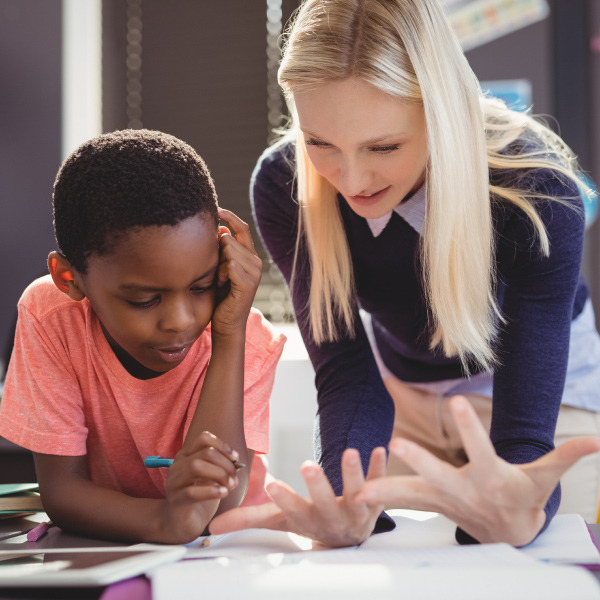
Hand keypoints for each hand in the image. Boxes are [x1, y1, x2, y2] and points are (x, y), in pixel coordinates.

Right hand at [160, 431, 239, 542]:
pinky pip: (192, 492)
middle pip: (205, 452)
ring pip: (196, 466)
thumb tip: (238, 464)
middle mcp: (178, 465)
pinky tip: (223, 493)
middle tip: (235, 478)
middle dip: (226, 463)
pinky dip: (211, 491)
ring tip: (230, 486)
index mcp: (187, 455)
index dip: (223, 445)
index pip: (204, 438)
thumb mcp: (213, 477)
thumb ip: (223, 467)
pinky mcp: (176, 500)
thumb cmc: (201, 496)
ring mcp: (174, 482)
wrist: (182, 523)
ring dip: (219, 474)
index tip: (236, 458)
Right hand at [210, 447, 386, 547]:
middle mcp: (331, 518)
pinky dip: (380, 468)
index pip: (291, 512)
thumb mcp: (280, 521)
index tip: (272, 485)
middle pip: (324, 503)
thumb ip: (249, 519)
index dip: (283, 499)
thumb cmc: (309, 522)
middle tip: (308, 465)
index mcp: (306, 520)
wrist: (348, 537)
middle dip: (317, 486)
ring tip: (349, 451)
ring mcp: (356, 510)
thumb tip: (212, 529)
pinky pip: (380, 484)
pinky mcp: (376, 500)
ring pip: (356, 493)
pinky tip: (380, 449)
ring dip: (353, 473)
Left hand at [212, 208, 261, 336]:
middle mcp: (256, 261)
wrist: (226, 323)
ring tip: (220, 281)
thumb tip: (220, 228)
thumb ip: (222, 250)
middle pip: (228, 238)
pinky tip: (221, 286)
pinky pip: (229, 265)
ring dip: (218, 265)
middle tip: (217, 274)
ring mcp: (254, 272)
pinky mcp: (248, 283)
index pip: (242, 228)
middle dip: (216, 253)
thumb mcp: (219, 268)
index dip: (229, 216)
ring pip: (227, 250)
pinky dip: (220, 275)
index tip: (216, 209)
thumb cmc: (220, 297)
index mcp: (250, 256)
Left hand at [355, 395, 599, 545]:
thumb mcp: (546, 478)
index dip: (471, 427)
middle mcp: (464, 491)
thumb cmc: (526, 498)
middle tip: (396, 441)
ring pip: (413, 495)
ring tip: (359, 490)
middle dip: (419, 459)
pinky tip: (358, 494)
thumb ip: (566, 456)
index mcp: (492, 479)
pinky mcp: (431, 504)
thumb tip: (598, 441)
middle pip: (439, 475)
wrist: (508, 534)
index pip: (481, 449)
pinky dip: (383, 496)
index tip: (459, 402)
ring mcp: (444, 500)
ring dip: (388, 491)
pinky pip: (404, 501)